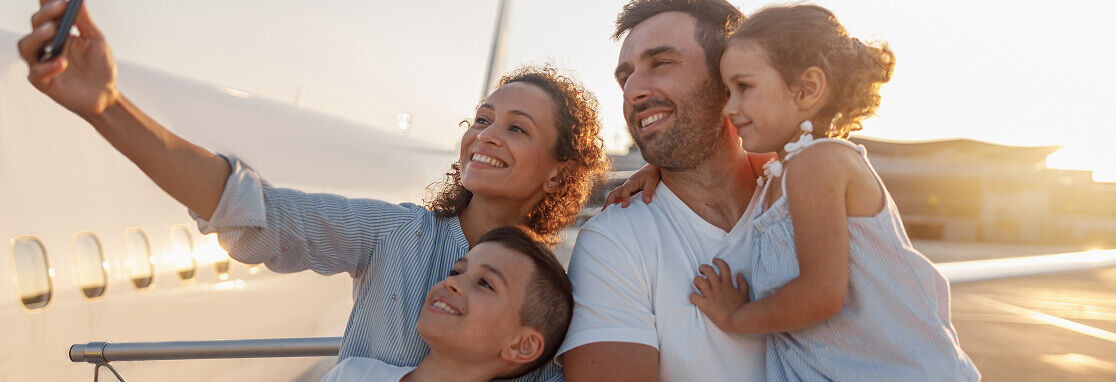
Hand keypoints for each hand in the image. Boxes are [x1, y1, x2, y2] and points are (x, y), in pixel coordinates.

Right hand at [17, 0, 119, 118]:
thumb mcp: (96, 40)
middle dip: (45, 14)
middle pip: (34, 26)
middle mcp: (45, 46)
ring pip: (25, 47)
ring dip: (37, 36)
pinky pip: (36, 73)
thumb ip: (84, 21)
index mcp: (57, 33)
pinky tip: (61, 62)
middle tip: (60, 7)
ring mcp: (42, 64)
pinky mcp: (44, 83)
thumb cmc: (100, 66)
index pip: (46, 14)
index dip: (48, 3)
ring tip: (53, 30)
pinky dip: (47, 66)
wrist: (106, 94)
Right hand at [603, 164, 660, 208]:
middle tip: (605, 211)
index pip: (625, 190)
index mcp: (632, 182)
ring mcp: (626, 189)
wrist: (651, 169)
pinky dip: (613, 203)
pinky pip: (618, 197)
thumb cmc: (652, 174)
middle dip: (609, 201)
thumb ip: (649, 190)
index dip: (624, 198)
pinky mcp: (628, 192)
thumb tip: (647, 201)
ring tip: (604, 213)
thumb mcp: (652, 181)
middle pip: (614, 192)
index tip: (624, 206)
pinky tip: (612, 211)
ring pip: (614, 195)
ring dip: (609, 203)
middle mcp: (626, 185)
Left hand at [689, 258, 749, 332]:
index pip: (723, 267)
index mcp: (727, 284)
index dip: (718, 262)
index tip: (714, 261)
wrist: (738, 320)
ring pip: (699, 281)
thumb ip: (742, 283)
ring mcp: (711, 295)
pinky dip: (692, 296)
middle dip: (703, 268)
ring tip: (697, 283)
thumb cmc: (743, 308)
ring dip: (696, 280)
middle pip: (708, 270)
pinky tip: (694, 297)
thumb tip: (740, 274)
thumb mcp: (745, 294)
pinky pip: (694, 297)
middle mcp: (718, 287)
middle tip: (701, 270)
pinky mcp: (705, 304)